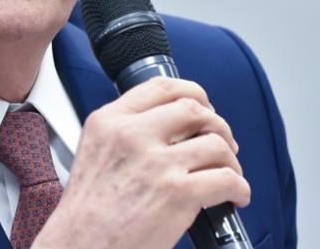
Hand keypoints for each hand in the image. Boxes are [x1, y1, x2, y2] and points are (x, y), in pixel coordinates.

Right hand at [33, 77, 250, 248]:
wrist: (80, 247)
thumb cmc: (86, 215)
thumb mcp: (94, 153)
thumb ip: (124, 133)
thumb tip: (169, 129)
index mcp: (109, 122)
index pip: (160, 87)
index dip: (192, 92)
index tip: (202, 105)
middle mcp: (132, 135)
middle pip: (193, 109)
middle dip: (216, 124)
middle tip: (221, 140)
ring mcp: (157, 163)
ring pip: (216, 143)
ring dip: (231, 158)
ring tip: (229, 172)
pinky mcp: (178, 193)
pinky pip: (226, 179)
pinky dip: (239, 188)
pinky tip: (235, 196)